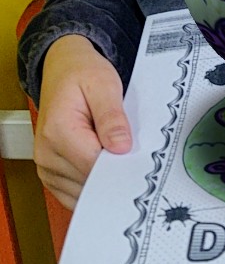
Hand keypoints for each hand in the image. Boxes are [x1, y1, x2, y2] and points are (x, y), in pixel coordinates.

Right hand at [34, 35, 131, 209]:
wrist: (63, 68)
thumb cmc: (81, 73)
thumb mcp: (104, 84)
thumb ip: (112, 117)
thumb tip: (121, 147)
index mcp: (57, 131)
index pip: (94, 166)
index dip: (121, 165)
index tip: (139, 161)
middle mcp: (47, 153)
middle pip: (90, 181)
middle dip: (114, 172)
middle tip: (131, 154)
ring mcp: (46, 167)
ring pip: (84, 192)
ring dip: (104, 179)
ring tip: (113, 152)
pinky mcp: (51, 174)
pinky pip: (76, 194)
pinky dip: (94, 185)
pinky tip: (104, 165)